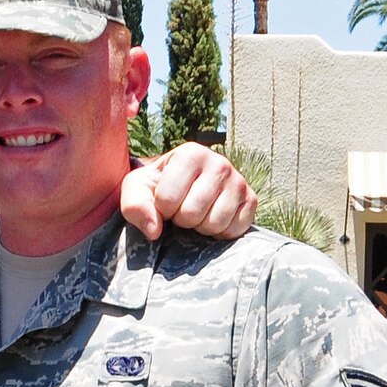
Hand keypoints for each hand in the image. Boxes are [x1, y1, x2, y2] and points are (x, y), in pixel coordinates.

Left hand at [121, 143, 256, 241]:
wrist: (183, 188)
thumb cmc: (156, 188)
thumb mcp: (136, 191)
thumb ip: (135, 206)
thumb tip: (155, 230)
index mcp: (190, 154)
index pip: (168, 200)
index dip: (161, 209)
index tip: (163, 202)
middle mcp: (219, 163)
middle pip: (193, 213)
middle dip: (181, 219)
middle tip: (181, 209)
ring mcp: (238, 181)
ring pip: (215, 223)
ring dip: (201, 227)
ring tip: (197, 213)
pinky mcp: (251, 200)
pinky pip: (235, 229)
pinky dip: (221, 233)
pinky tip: (213, 218)